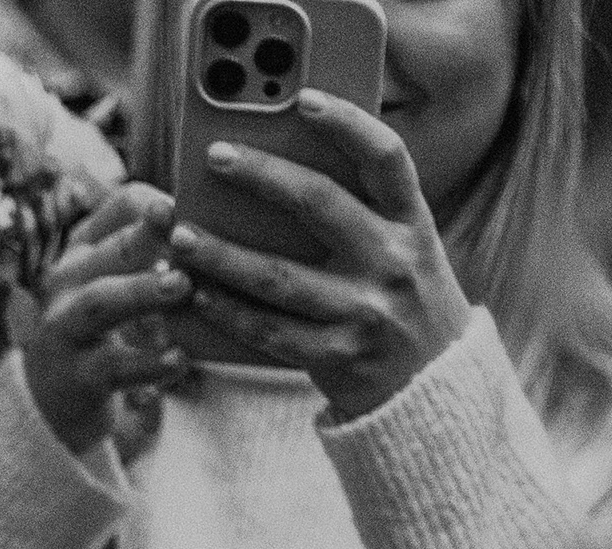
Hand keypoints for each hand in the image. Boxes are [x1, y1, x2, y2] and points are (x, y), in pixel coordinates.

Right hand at [18, 183, 195, 454]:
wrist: (56, 405)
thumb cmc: (105, 334)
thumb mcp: (122, 286)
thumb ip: (155, 257)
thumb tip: (220, 233)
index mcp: (86, 250)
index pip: (122, 207)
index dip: (157, 204)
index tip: (190, 211)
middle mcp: (67, 282)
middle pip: (112, 248)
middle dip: (149, 237)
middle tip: (189, 235)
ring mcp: (64, 328)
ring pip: (101, 301)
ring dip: (142, 291)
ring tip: (181, 286)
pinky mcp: (74, 376)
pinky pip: (112, 366)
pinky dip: (148, 364)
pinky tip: (179, 360)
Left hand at [168, 94, 474, 418]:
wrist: (433, 387)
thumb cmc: (399, 299)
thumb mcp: (402, 247)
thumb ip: (359, 212)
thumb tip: (272, 169)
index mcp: (413, 222)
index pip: (386, 157)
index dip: (347, 122)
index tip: (303, 98)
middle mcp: (394, 262)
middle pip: (321, 204)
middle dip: (262, 176)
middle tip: (216, 155)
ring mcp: (366, 312)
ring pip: (278, 276)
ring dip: (220, 252)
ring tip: (178, 232)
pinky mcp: (338, 357)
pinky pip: (268, 329)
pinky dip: (226, 309)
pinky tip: (193, 290)